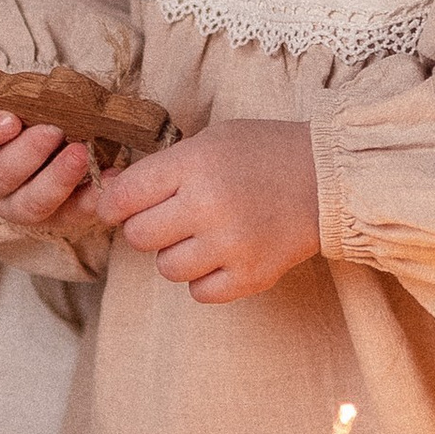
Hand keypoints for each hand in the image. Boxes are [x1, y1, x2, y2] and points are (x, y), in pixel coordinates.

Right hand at [0, 106, 106, 239]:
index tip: (10, 119)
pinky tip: (107, 178)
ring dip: (57, 179)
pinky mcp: (52, 219)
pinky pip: (69, 216)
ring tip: (81, 153)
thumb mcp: (20, 99)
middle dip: (28, 153)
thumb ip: (28, 96)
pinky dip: (90, 199)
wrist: (49, 139)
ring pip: (29, 204)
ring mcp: (16, 206)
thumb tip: (56, 90)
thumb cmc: (29, 112)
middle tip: (54, 131)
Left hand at [94, 120, 318, 302]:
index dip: (113, 202)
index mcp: (195, 165)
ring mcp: (230, 246)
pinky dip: (205, 277)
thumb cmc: (262, 153)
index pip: (124, 195)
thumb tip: (109, 195)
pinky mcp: (250, 277)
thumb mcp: (210, 141)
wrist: (326, 178)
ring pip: (167, 268)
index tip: (118, 205)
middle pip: (139, 237)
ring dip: (177, 253)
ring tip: (203, 233)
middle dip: (147, 227)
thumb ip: (162, 169)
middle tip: (170, 216)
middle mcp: (208, 207)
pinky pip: (199, 292)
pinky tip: (223, 253)